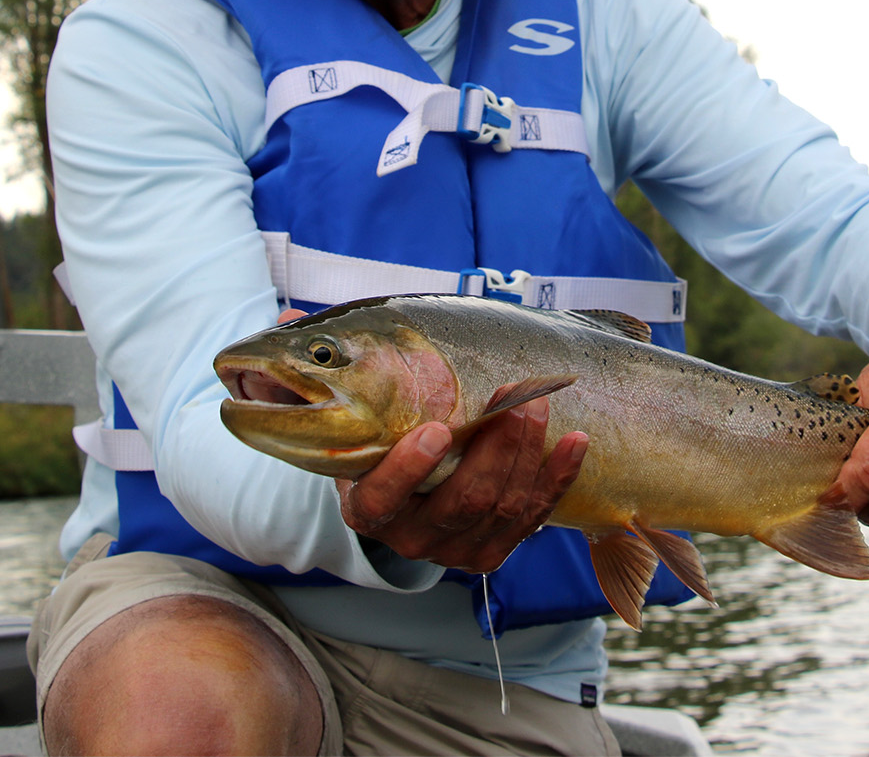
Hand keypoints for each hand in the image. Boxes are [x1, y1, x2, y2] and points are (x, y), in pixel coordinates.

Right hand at [335, 398, 588, 573]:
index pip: (383, 499)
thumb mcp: (355, 422)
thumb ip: (333, 375)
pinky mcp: (494, 553)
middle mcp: (412, 540)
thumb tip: (294, 315)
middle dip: (496, 445)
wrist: (403, 502)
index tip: (436, 430)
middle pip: (463, 500)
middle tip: (512, 396)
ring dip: (528, 450)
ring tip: (537, 402)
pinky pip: (534, 517)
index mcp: (367, 511)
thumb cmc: (379, 447)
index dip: (410, 469)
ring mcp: (457, 551)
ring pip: (504, 507)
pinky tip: (574, 442)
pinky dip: (558, 477)